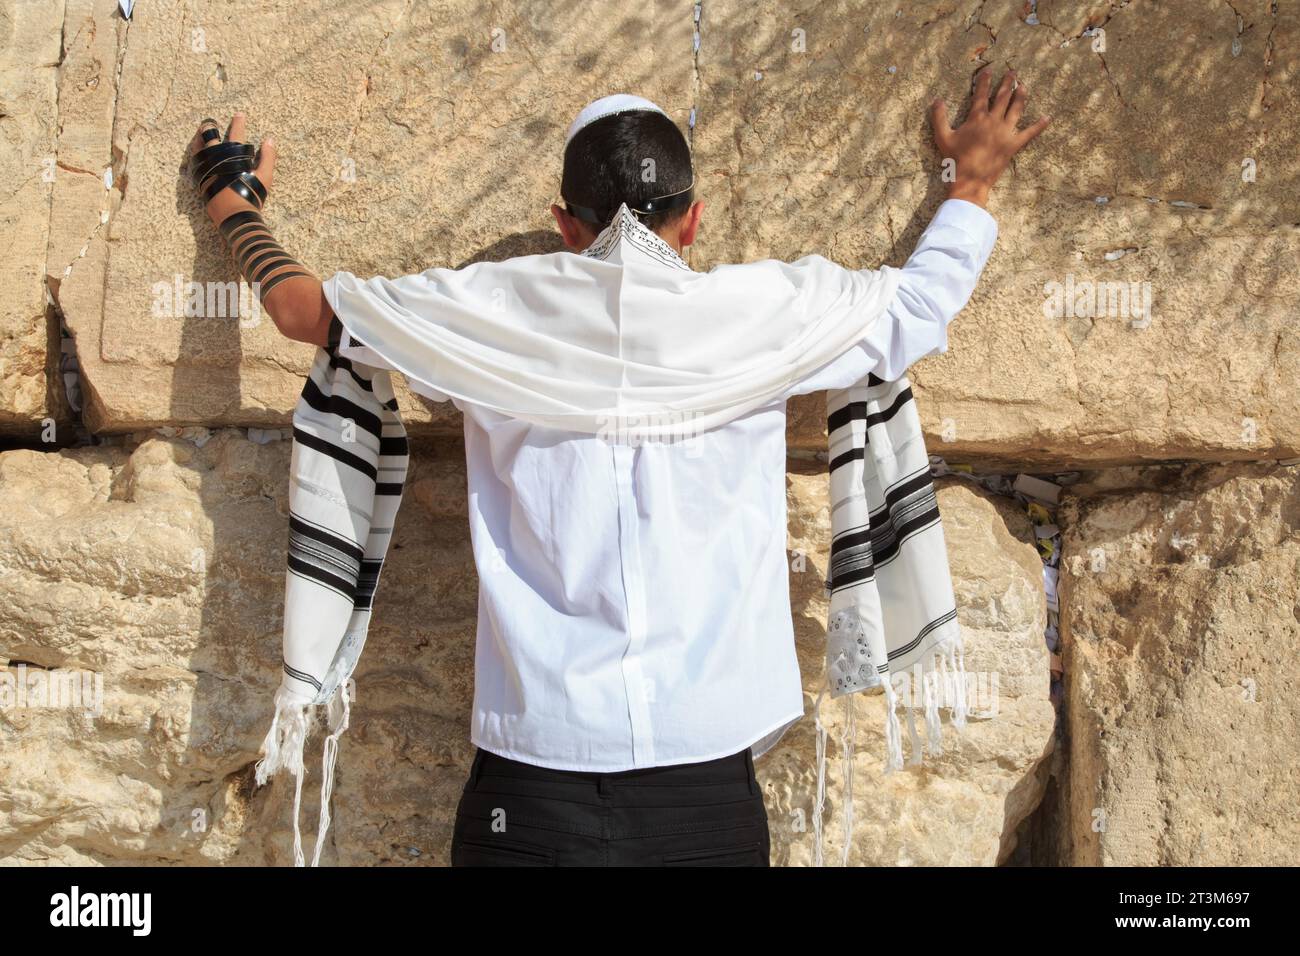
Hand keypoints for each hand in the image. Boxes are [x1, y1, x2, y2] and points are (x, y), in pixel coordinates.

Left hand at [188, 113, 277, 224]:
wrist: (234, 214)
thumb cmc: (250, 195)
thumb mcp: (264, 176)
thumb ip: (268, 157)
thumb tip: (270, 140)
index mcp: (232, 155)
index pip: (236, 133)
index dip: (239, 123)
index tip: (239, 115)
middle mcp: (215, 158)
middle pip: (208, 135)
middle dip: (209, 126)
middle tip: (210, 122)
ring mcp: (205, 167)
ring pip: (197, 147)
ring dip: (199, 139)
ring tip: (201, 136)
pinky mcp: (199, 178)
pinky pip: (194, 162)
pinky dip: (196, 154)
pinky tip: (198, 155)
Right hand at [929, 68, 1049, 206]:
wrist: (970, 179)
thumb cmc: (955, 159)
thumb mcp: (943, 137)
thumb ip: (939, 117)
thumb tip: (936, 100)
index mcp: (977, 118)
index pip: (981, 94)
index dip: (984, 81)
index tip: (988, 70)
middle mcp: (994, 121)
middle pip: (1002, 97)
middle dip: (1007, 83)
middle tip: (1012, 72)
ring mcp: (1005, 132)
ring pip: (1016, 109)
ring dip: (1021, 96)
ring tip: (1024, 86)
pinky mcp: (1013, 145)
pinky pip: (1029, 133)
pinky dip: (1038, 126)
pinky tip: (1047, 118)